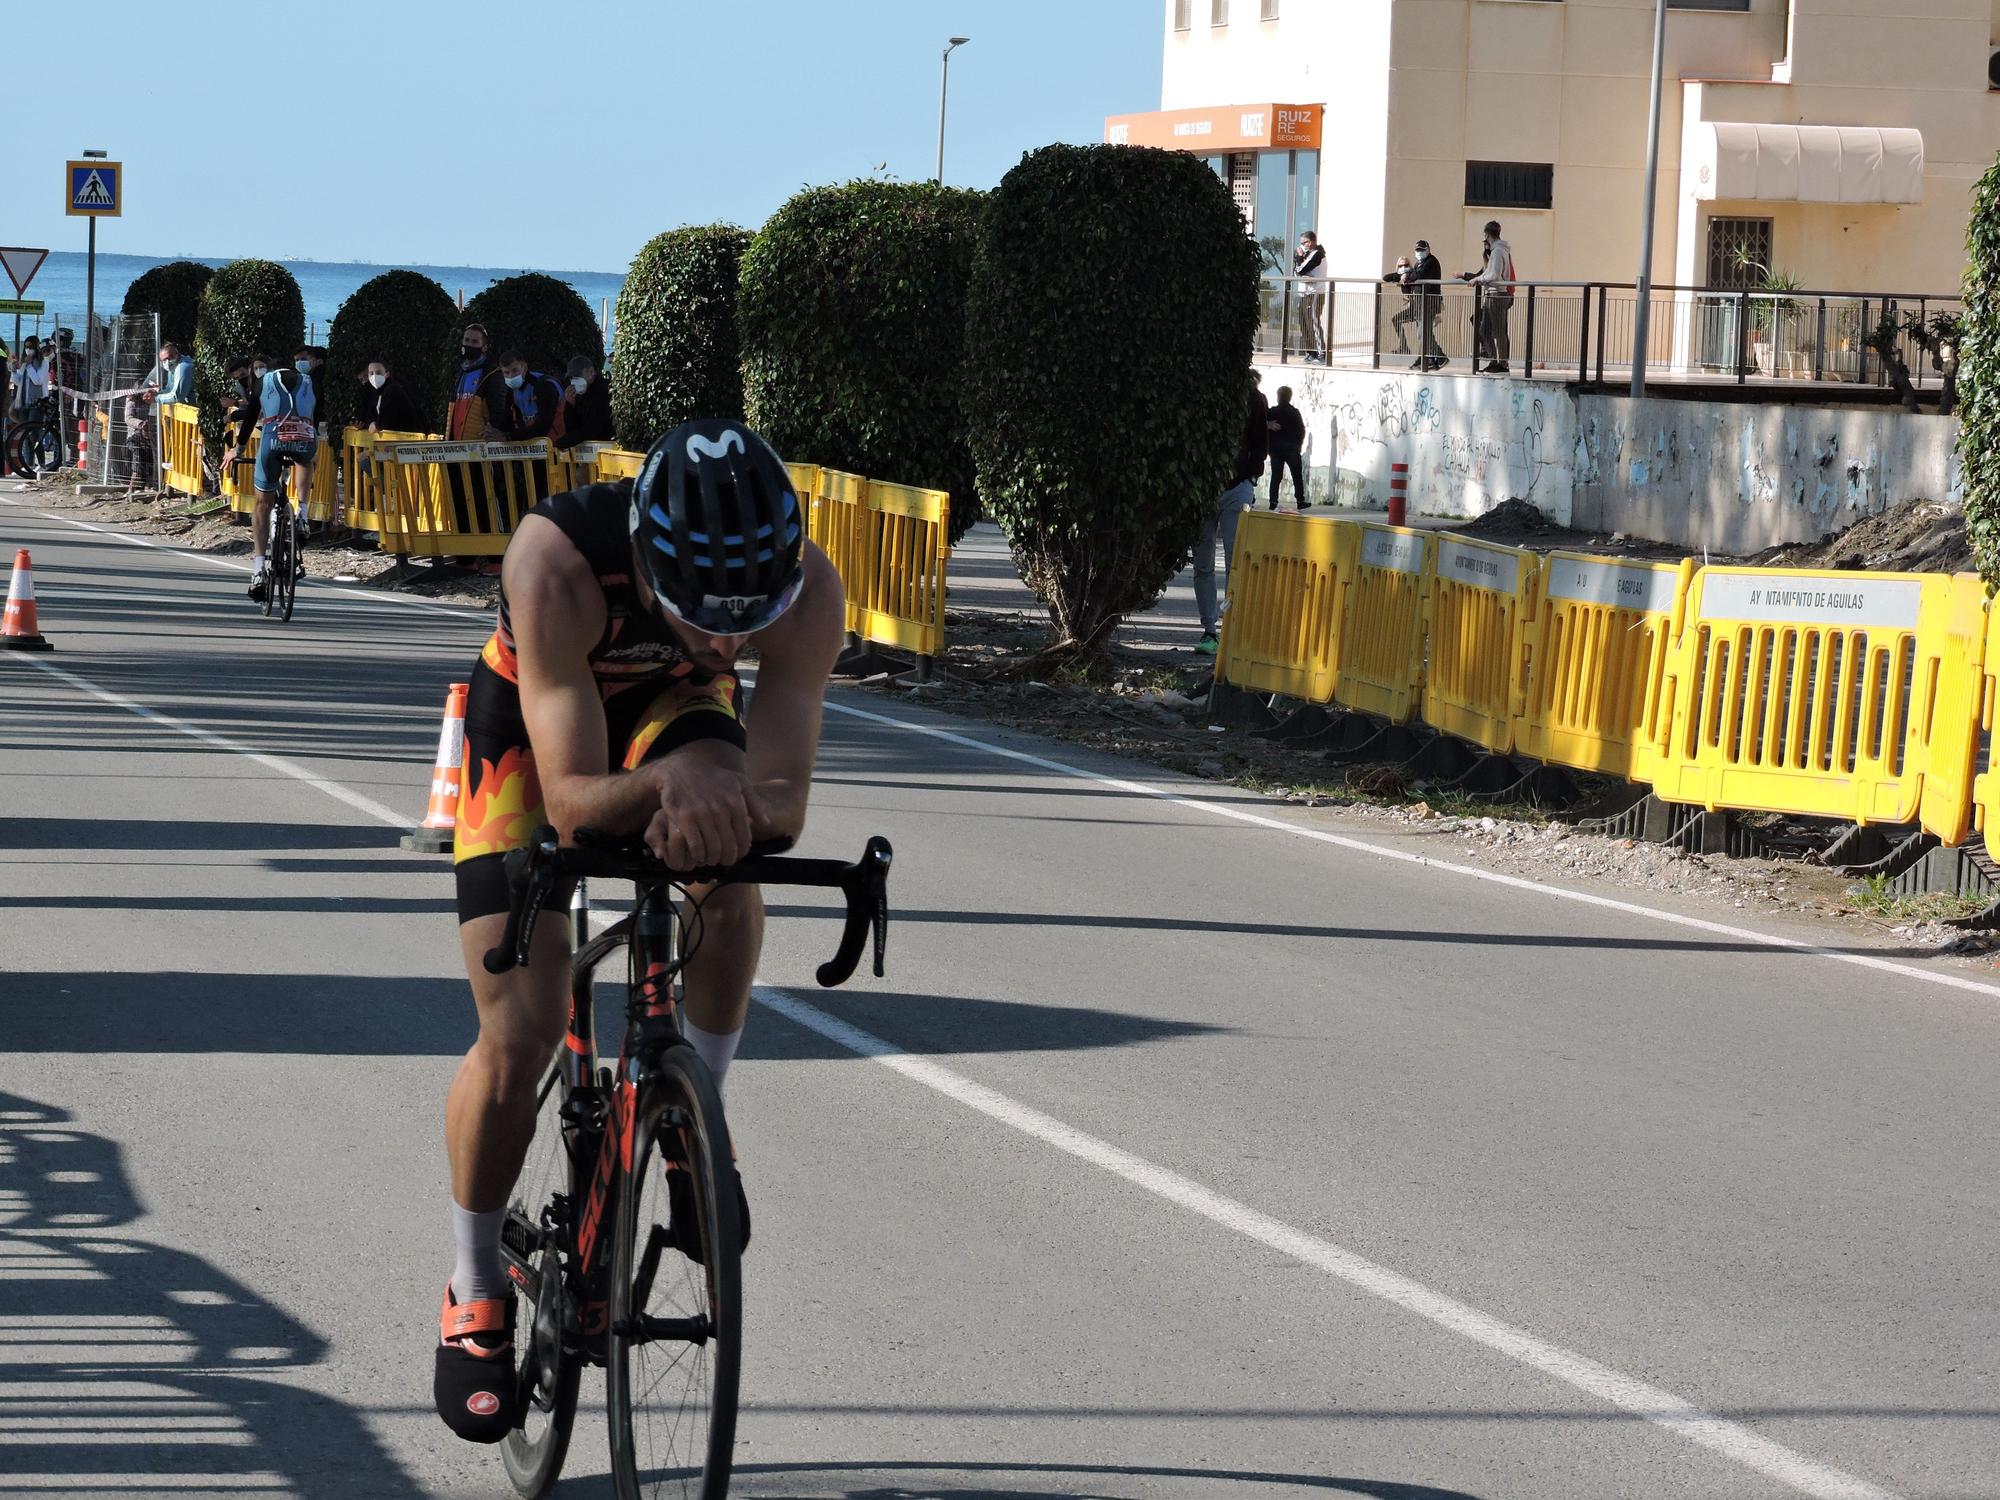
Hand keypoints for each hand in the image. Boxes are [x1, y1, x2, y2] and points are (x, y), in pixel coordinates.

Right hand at [643, 748, 768, 870]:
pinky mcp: (684, 818)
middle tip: (724, 861)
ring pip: (713, 849)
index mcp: (735, 801)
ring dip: (713, 859)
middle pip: (729, 846)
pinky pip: (695, 846)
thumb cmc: (713, 778)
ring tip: (711, 859)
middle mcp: (720, 808)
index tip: (738, 855)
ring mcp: (701, 813)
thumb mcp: (738, 782)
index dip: (742, 851)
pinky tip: (698, 854)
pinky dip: (698, 855)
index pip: (744, 836)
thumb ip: (755, 803)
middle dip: (728, 859)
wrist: (681, 769)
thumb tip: (766, 824)